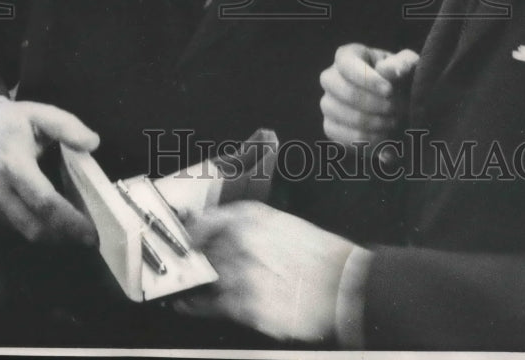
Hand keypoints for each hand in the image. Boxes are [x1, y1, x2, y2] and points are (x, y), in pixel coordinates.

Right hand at [0, 99, 99, 245]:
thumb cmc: (13, 121)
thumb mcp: (41, 112)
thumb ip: (67, 126)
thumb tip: (93, 143)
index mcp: (13, 163)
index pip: (43, 200)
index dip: (68, 219)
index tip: (91, 231)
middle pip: (34, 225)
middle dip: (65, 235)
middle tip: (91, 237)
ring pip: (25, 231)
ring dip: (53, 237)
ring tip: (78, 232)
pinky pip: (17, 227)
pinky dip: (39, 230)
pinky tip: (57, 224)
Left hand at [175, 201, 354, 341]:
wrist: (342, 283)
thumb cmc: (318, 254)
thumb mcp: (282, 224)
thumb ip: (250, 227)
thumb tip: (221, 233)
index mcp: (252, 218)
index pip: (206, 221)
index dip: (191, 230)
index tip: (182, 237)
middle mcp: (242, 242)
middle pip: (203, 251)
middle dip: (195, 258)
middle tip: (187, 264)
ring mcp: (243, 275)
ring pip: (204, 278)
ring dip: (193, 282)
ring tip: (184, 286)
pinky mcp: (248, 306)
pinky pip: (211, 305)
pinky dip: (196, 306)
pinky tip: (189, 305)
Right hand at [319, 44, 418, 148]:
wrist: (399, 105)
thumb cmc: (401, 79)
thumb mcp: (407, 66)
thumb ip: (401, 64)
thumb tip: (389, 71)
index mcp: (347, 56)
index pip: (347, 64)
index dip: (367, 79)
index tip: (389, 91)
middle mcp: (331, 77)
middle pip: (345, 91)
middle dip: (375, 103)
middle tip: (397, 109)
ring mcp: (328, 103)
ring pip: (343, 115)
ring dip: (374, 122)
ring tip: (394, 122)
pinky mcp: (330, 126)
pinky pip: (341, 136)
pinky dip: (366, 139)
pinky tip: (384, 136)